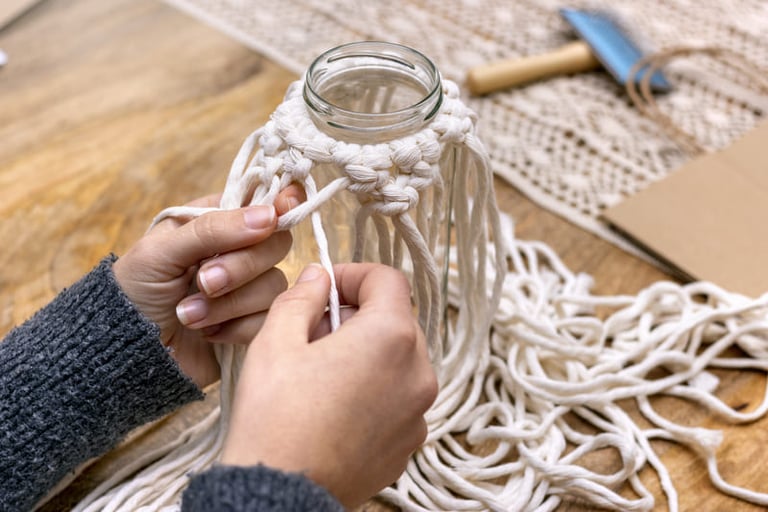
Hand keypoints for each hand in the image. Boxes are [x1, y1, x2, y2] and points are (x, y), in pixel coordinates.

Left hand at [112, 188, 303, 387]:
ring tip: (188, 316)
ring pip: (274, 285)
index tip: (278, 213)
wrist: (125, 353)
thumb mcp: (161, 252)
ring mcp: (248, 289)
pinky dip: (236, 328)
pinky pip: (269, 319)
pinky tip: (208, 333)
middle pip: (277, 244)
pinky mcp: (252, 324)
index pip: (263, 202)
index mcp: (217, 221)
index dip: (281, 203)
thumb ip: (213, 230)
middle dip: (240, 267)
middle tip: (203, 282)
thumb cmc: (133, 293)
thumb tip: (269, 215)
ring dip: (229, 304)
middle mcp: (239, 251)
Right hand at [221, 263, 437, 507]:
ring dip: (367, 354)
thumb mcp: (276, 341)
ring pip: (398, 361)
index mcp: (391, 337)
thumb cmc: (275, 416)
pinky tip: (335, 407)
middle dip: (357, 316)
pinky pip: (398, 399)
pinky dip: (374, 390)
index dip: (354, 275)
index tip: (326, 289)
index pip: (388, 280)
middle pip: (396, 320)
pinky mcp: (409, 443)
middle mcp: (419, 373)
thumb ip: (302, 297)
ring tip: (322, 373)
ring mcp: (418, 412)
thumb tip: (319, 276)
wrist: (280, 495)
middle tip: (314, 333)